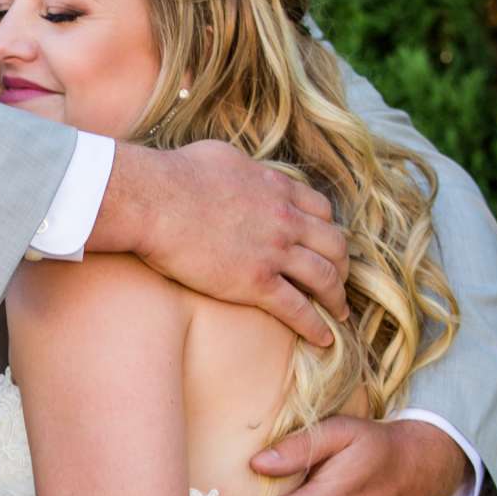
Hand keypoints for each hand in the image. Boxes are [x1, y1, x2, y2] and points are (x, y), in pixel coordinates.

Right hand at [97, 139, 348, 349]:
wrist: (154, 200)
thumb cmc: (175, 175)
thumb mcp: (223, 157)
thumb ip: (244, 170)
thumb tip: (242, 173)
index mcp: (278, 188)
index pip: (322, 210)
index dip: (329, 230)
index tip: (327, 244)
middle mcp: (286, 219)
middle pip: (334, 244)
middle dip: (342, 265)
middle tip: (339, 280)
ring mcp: (274, 252)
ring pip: (324, 278)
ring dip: (337, 297)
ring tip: (339, 312)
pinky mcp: (256, 283)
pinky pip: (298, 309)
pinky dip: (316, 326)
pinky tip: (323, 338)